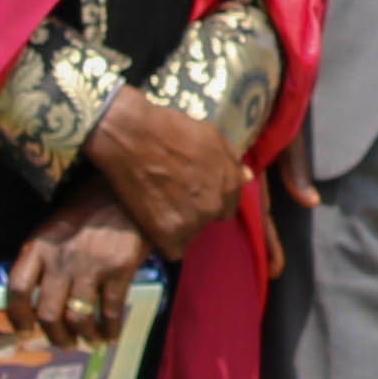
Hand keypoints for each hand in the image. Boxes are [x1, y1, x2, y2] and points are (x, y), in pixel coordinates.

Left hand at [9, 165, 155, 346]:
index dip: (17, 316)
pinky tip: (112, 335)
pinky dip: (111, 329)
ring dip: (83, 336)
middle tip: (63, 343)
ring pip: (78, 317)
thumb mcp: (57, 224)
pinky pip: (110, 310)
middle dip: (55, 336)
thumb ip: (47, 255)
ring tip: (89, 341)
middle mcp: (60, 259)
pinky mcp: (119, 270)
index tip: (24, 330)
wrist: (131, 189)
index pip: (18, 288)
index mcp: (40, 245)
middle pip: (47, 313)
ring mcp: (90, 266)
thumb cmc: (92, 204)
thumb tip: (42, 292)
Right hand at [83, 88, 249, 261]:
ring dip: (177, 224)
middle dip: (193, 210)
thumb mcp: (210, 135)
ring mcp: (192, 222)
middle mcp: (215, 205)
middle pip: (208, 220)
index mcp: (230, 184)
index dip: (208, 198)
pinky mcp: (168, 234)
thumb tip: (247, 178)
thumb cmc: (169, 128)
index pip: (227, 206)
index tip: (190, 190)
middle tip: (170, 193)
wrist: (130, 135)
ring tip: (157, 202)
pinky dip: (163, 239)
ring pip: (189, 234)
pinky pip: (172, 250)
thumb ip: (230, 160)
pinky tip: (151, 221)